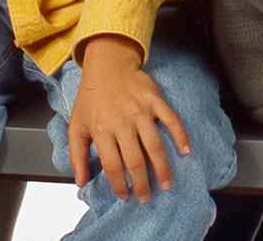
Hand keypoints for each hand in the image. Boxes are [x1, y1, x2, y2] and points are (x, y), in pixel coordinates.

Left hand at [68, 36, 190, 200]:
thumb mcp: (76, 125)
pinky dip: (180, 136)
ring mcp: (141, 111)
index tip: (125, 196)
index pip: (113, 165)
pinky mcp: (155, 100)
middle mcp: (122, 122)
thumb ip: (77, 156)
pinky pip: (171, 120)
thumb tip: (81, 182)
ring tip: (166, 184)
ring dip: (162, 168)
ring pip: (155, 145)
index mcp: (102, 130)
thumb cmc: (91, 98)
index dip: (120, 185)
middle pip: (135, 160)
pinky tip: (185, 151)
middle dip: (142, 184)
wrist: (107, 65)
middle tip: (147, 197)